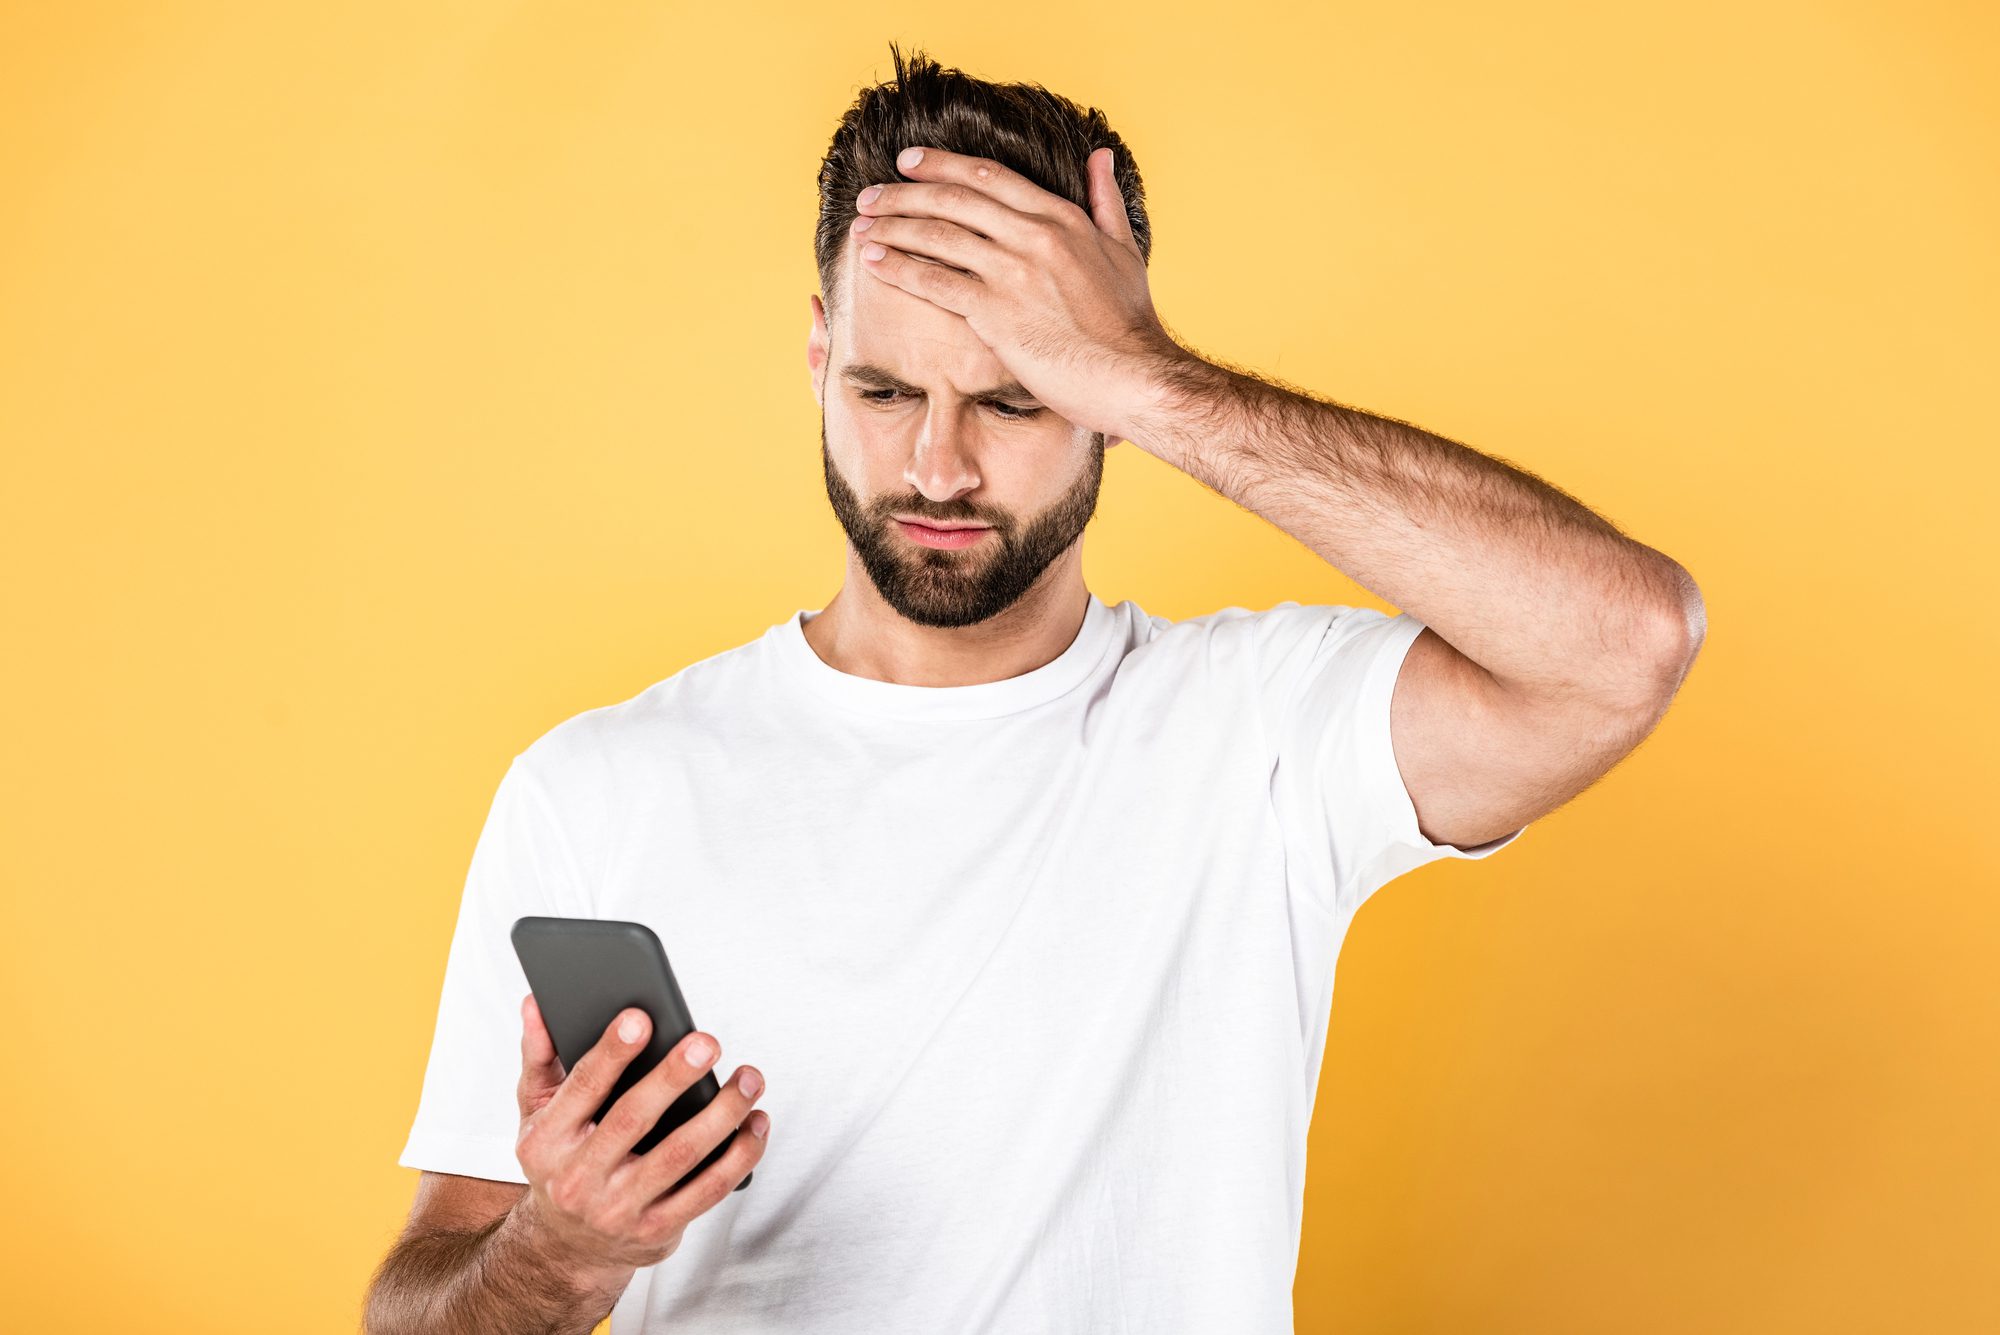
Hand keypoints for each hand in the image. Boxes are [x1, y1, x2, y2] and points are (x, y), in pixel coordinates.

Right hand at [510, 993, 768, 1280]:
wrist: (567, 1247)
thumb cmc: (559, 1161)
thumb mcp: (535, 1112)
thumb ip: (539, 1056)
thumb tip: (536, 1003)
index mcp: (547, 1141)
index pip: (583, 1088)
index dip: (612, 1052)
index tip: (641, 1017)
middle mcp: (579, 1178)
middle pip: (634, 1119)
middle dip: (674, 1076)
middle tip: (707, 1043)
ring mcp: (619, 1209)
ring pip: (680, 1154)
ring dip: (723, 1113)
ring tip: (748, 1078)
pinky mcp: (658, 1230)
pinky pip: (708, 1190)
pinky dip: (740, 1155)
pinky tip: (756, 1123)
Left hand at [851, 144, 1186, 442]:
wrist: (1135, 376)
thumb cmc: (1130, 324)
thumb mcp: (1124, 249)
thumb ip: (1105, 201)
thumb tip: (1100, 155)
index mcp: (1062, 218)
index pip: (990, 178)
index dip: (943, 166)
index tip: (909, 162)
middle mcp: (1034, 236)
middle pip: (955, 199)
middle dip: (905, 193)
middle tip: (871, 196)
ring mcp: (1014, 272)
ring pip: (939, 235)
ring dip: (894, 226)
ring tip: (862, 227)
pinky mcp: (998, 312)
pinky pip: (937, 281)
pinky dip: (901, 267)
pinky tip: (876, 262)